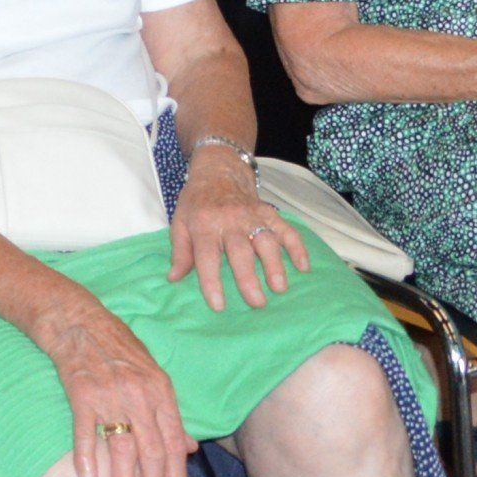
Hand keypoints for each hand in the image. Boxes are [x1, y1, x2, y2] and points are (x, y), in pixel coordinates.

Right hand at [34, 289, 187, 476]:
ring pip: (122, 447)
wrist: (78, 320)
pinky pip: (86, 432)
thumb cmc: (118, 347)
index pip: (174, 442)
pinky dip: (87, 458)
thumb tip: (190, 448)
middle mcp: (139, 395)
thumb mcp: (153, 375)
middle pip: (151, 451)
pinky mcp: (81, 393)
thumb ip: (170, 414)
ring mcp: (109, 394)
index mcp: (161, 390)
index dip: (176, 474)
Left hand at [166, 146, 305, 311]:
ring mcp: (252, 216)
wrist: (218, 171)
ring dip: (274, 264)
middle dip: (249, 278)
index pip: (206, 256)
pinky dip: (297, 247)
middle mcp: (229, 221)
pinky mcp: (269, 213)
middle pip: (240, 251)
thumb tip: (174, 279)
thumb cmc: (197, 203)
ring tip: (279, 288)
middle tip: (257, 303)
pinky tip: (303, 267)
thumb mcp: (180, 222)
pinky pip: (286, 229)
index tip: (219, 306)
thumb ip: (180, 251)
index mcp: (203, 224)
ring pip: (266, 241)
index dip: (211, 281)